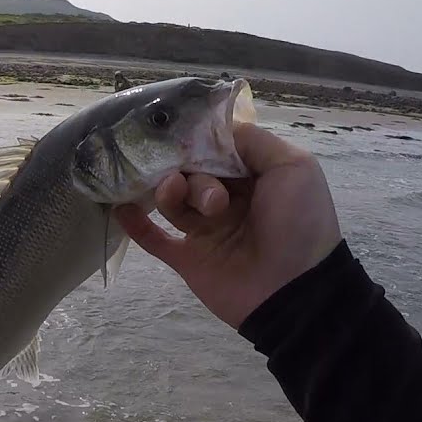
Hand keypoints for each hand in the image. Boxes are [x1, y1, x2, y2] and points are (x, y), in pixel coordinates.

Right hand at [115, 123, 342, 328]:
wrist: (295, 292)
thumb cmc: (299, 223)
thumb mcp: (292, 167)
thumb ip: (254, 142)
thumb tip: (213, 130)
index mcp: (251, 178)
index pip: (215, 148)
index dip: (200, 140)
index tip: (183, 133)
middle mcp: (226, 200)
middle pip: (191, 171)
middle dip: (192, 171)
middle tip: (209, 190)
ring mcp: (205, 230)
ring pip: (172, 199)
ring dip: (168, 190)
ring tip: (174, 193)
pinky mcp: (187, 259)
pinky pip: (154, 238)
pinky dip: (135, 223)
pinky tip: (122, 207)